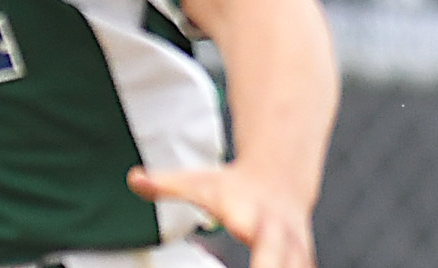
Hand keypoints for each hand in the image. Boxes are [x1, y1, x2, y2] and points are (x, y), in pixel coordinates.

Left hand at [128, 163, 316, 267]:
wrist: (278, 178)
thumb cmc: (233, 186)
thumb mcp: (199, 181)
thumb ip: (166, 184)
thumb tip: (133, 179)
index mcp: (257, 224)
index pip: (263, 259)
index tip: (251, 267)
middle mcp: (285, 244)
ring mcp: (300, 258)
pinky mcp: (304, 266)